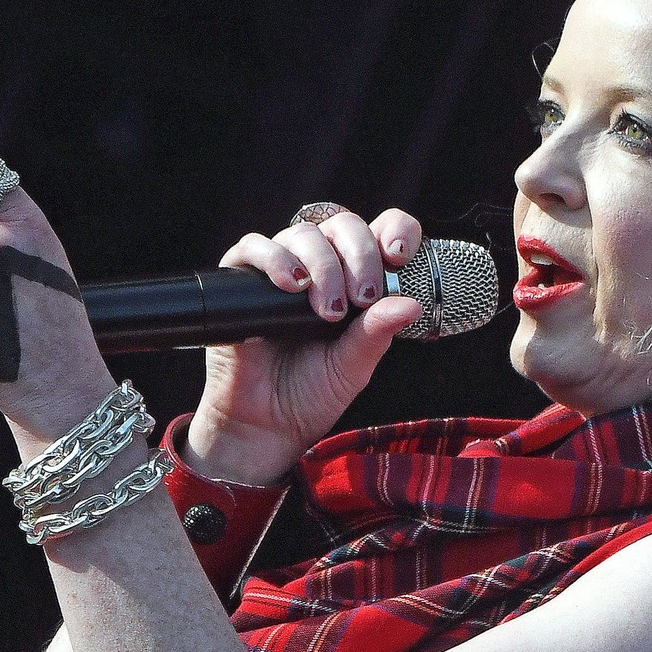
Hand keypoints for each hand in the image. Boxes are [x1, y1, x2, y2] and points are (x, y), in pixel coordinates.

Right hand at [186, 207, 423, 485]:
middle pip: (342, 226)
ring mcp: (279, 271)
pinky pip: (252, 248)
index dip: (394, 230)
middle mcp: (318, 268)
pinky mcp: (240, 282)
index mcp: (354, 280)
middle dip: (359, 255)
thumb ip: (377, 333)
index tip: (399, 255)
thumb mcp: (354, 365)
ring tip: (326, 310)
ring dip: (322, 265)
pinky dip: (274, 258)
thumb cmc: (311, 394)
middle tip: (361, 298)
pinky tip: (290, 284)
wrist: (264, 425)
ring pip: (302, 234)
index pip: (378, 233)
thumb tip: (411, 304)